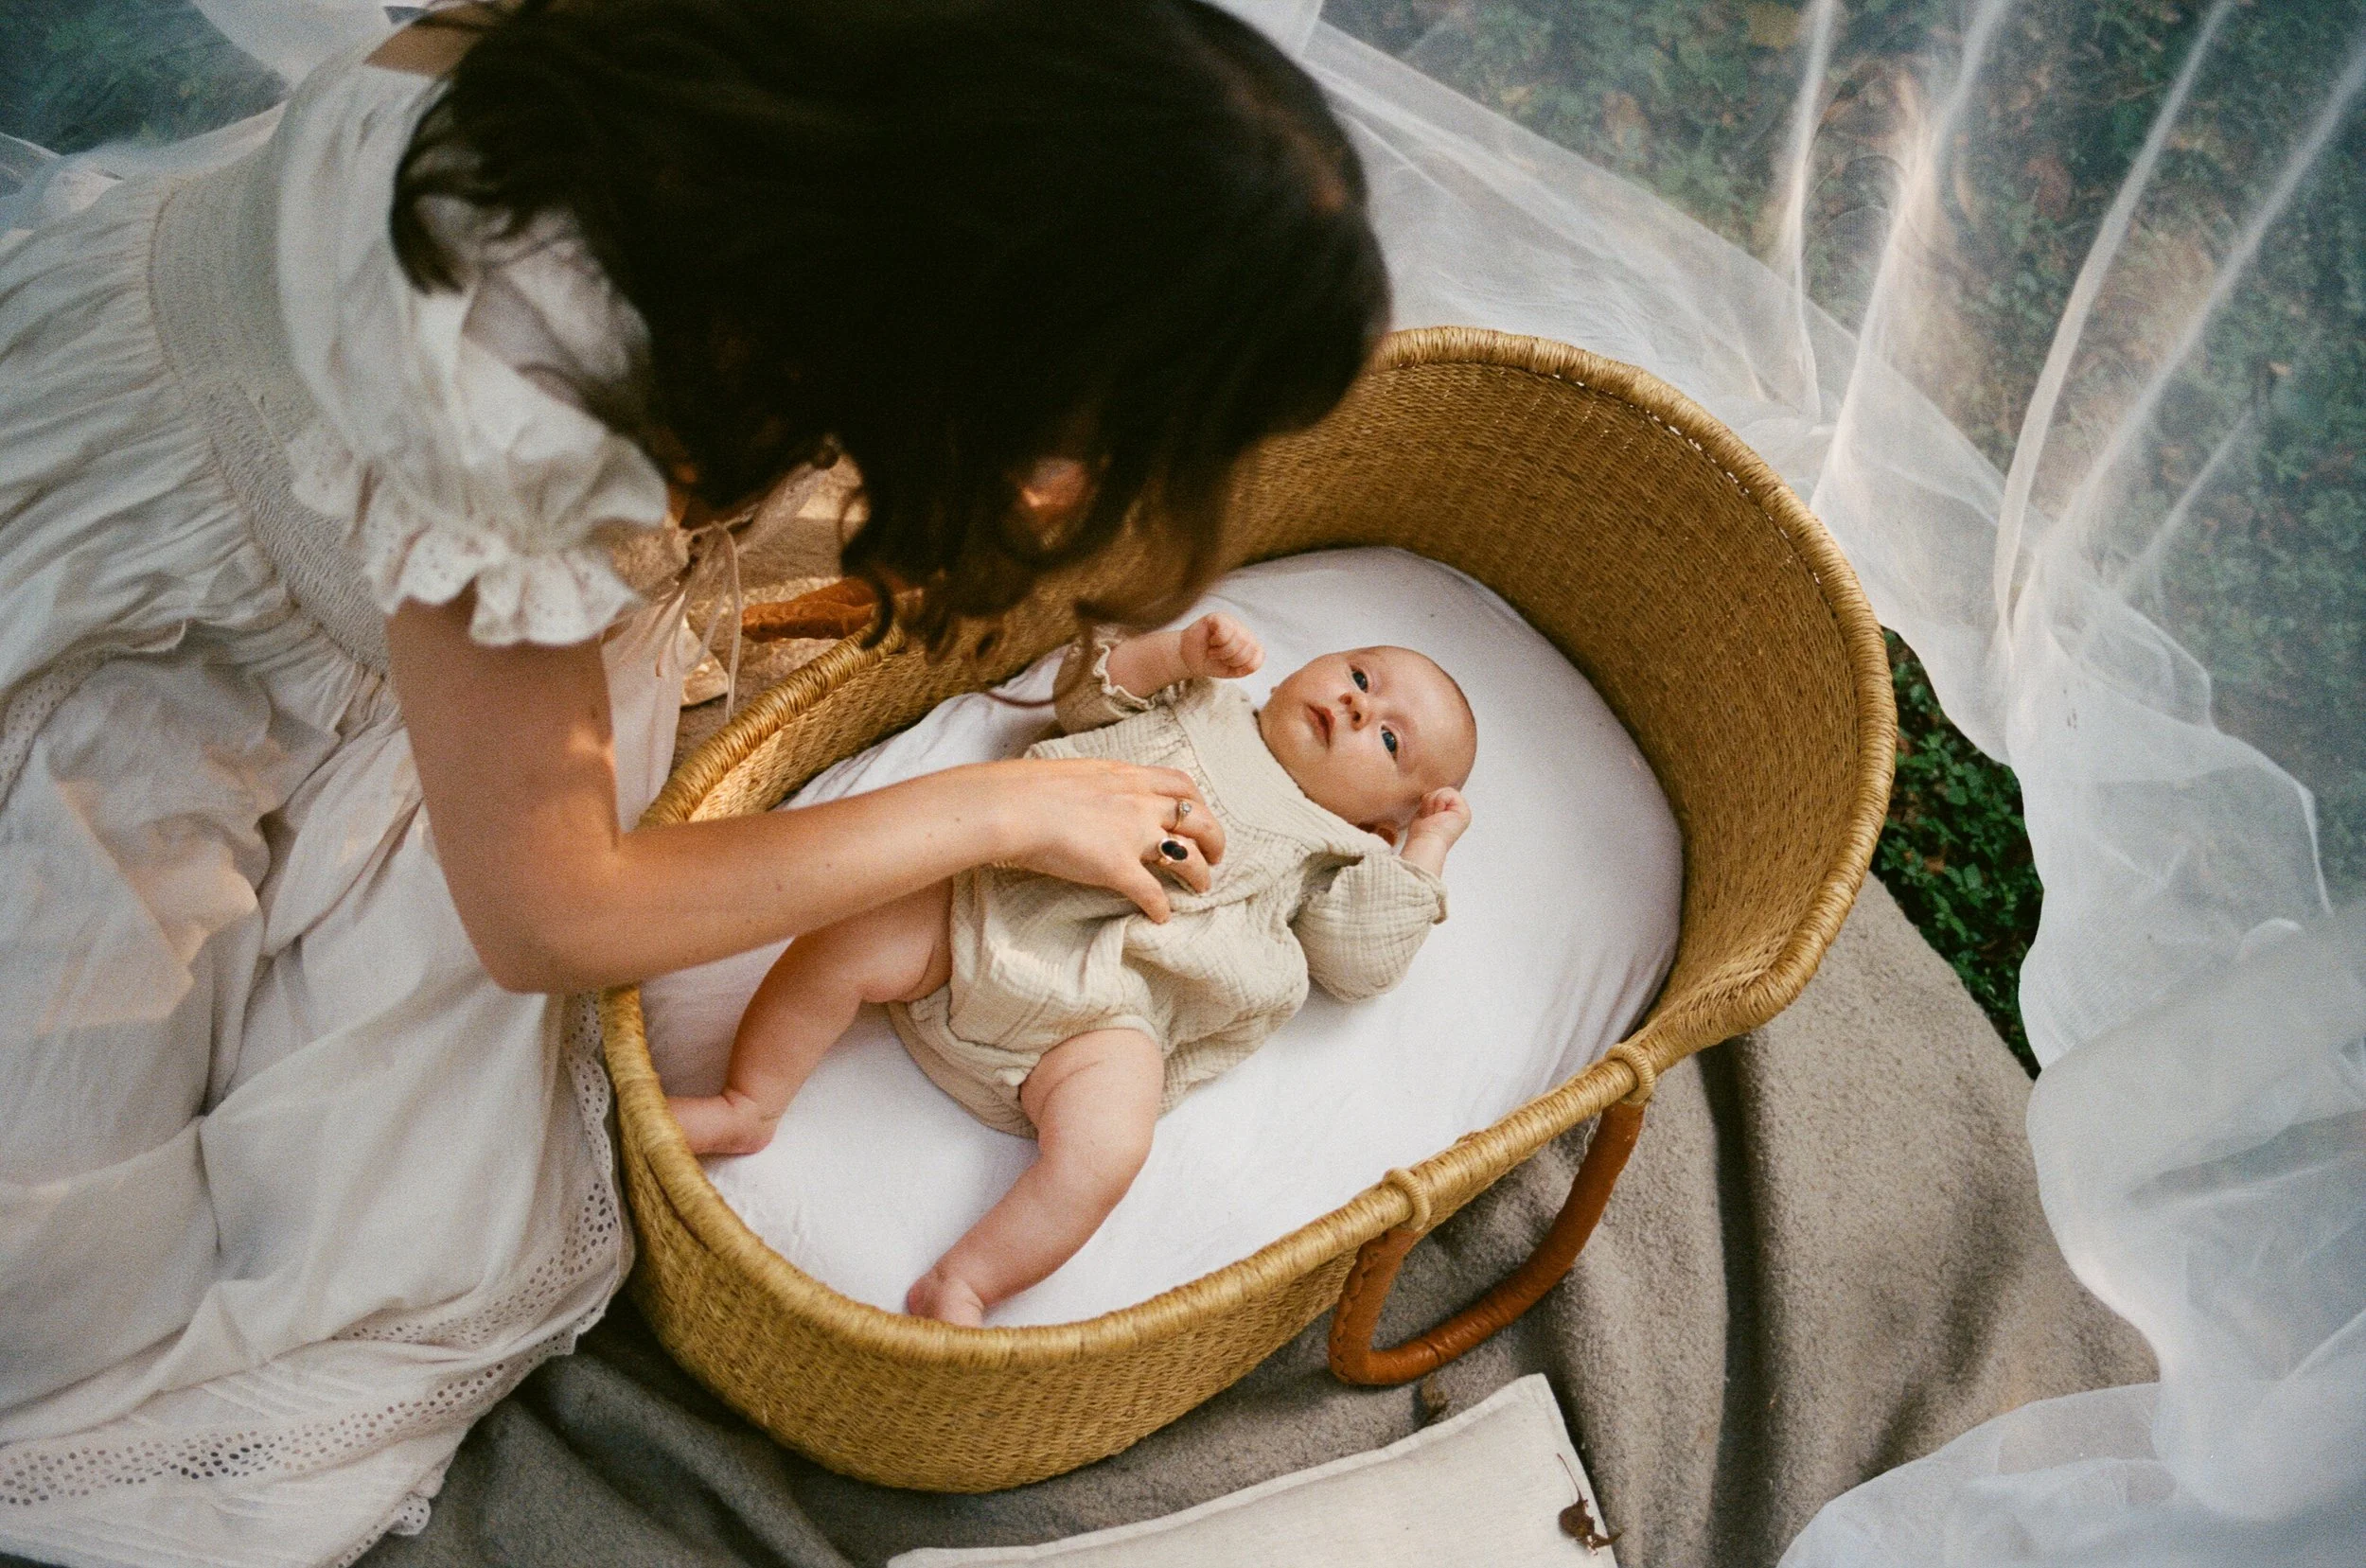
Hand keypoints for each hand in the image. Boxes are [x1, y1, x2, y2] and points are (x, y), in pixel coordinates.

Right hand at [981, 757, 1226, 921]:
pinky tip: (1161, 918)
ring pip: (1187, 857)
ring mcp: (1132, 835)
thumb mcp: (1073, 773)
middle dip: (1215, 839)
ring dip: (1200, 875)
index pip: (1181, 784)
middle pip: (1198, 819)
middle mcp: (1139, 802)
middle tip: (1216, 857)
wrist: (1012, 806)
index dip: (1198, 803)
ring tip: (1201, 889)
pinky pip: (1153, 893)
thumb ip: (1095, 785)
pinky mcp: (1117, 867)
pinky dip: (1162, 908)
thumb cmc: (1027, 789)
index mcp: (1127, 776)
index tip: (1200, 816)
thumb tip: (1090, 795)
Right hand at [1178, 613, 1262, 681]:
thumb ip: (1248, 667)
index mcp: (1250, 643)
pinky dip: (1216, 642)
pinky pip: (1225, 631)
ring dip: (1222, 652)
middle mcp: (1243, 630)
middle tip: (1220, 658)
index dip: (1244, 666)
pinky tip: (1211, 642)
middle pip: (1250, 647)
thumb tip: (1254, 659)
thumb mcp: (1233, 671)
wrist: (1189, 658)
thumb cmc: (1210, 662)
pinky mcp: (1218, 617)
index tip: (1231, 666)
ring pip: (1238, 639)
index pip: (1259, 655)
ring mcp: (1232, 622)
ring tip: (1214, 652)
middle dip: (1232, 659)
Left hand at [1399, 787, 1469, 875]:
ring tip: (1433, 818)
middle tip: (1430, 818)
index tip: (1427, 818)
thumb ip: (1431, 802)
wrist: (1426, 842)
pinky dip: (1438, 803)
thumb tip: (1427, 795)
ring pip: (1445, 791)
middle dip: (1430, 801)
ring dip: (1433, 803)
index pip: (1439, 794)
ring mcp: (1464, 812)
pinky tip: (1438, 816)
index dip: (1428, 802)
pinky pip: (1448, 793)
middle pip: (1442, 791)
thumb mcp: (1425, 811)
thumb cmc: (1422, 833)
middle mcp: (1459, 813)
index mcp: (1451, 814)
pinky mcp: (1464, 811)